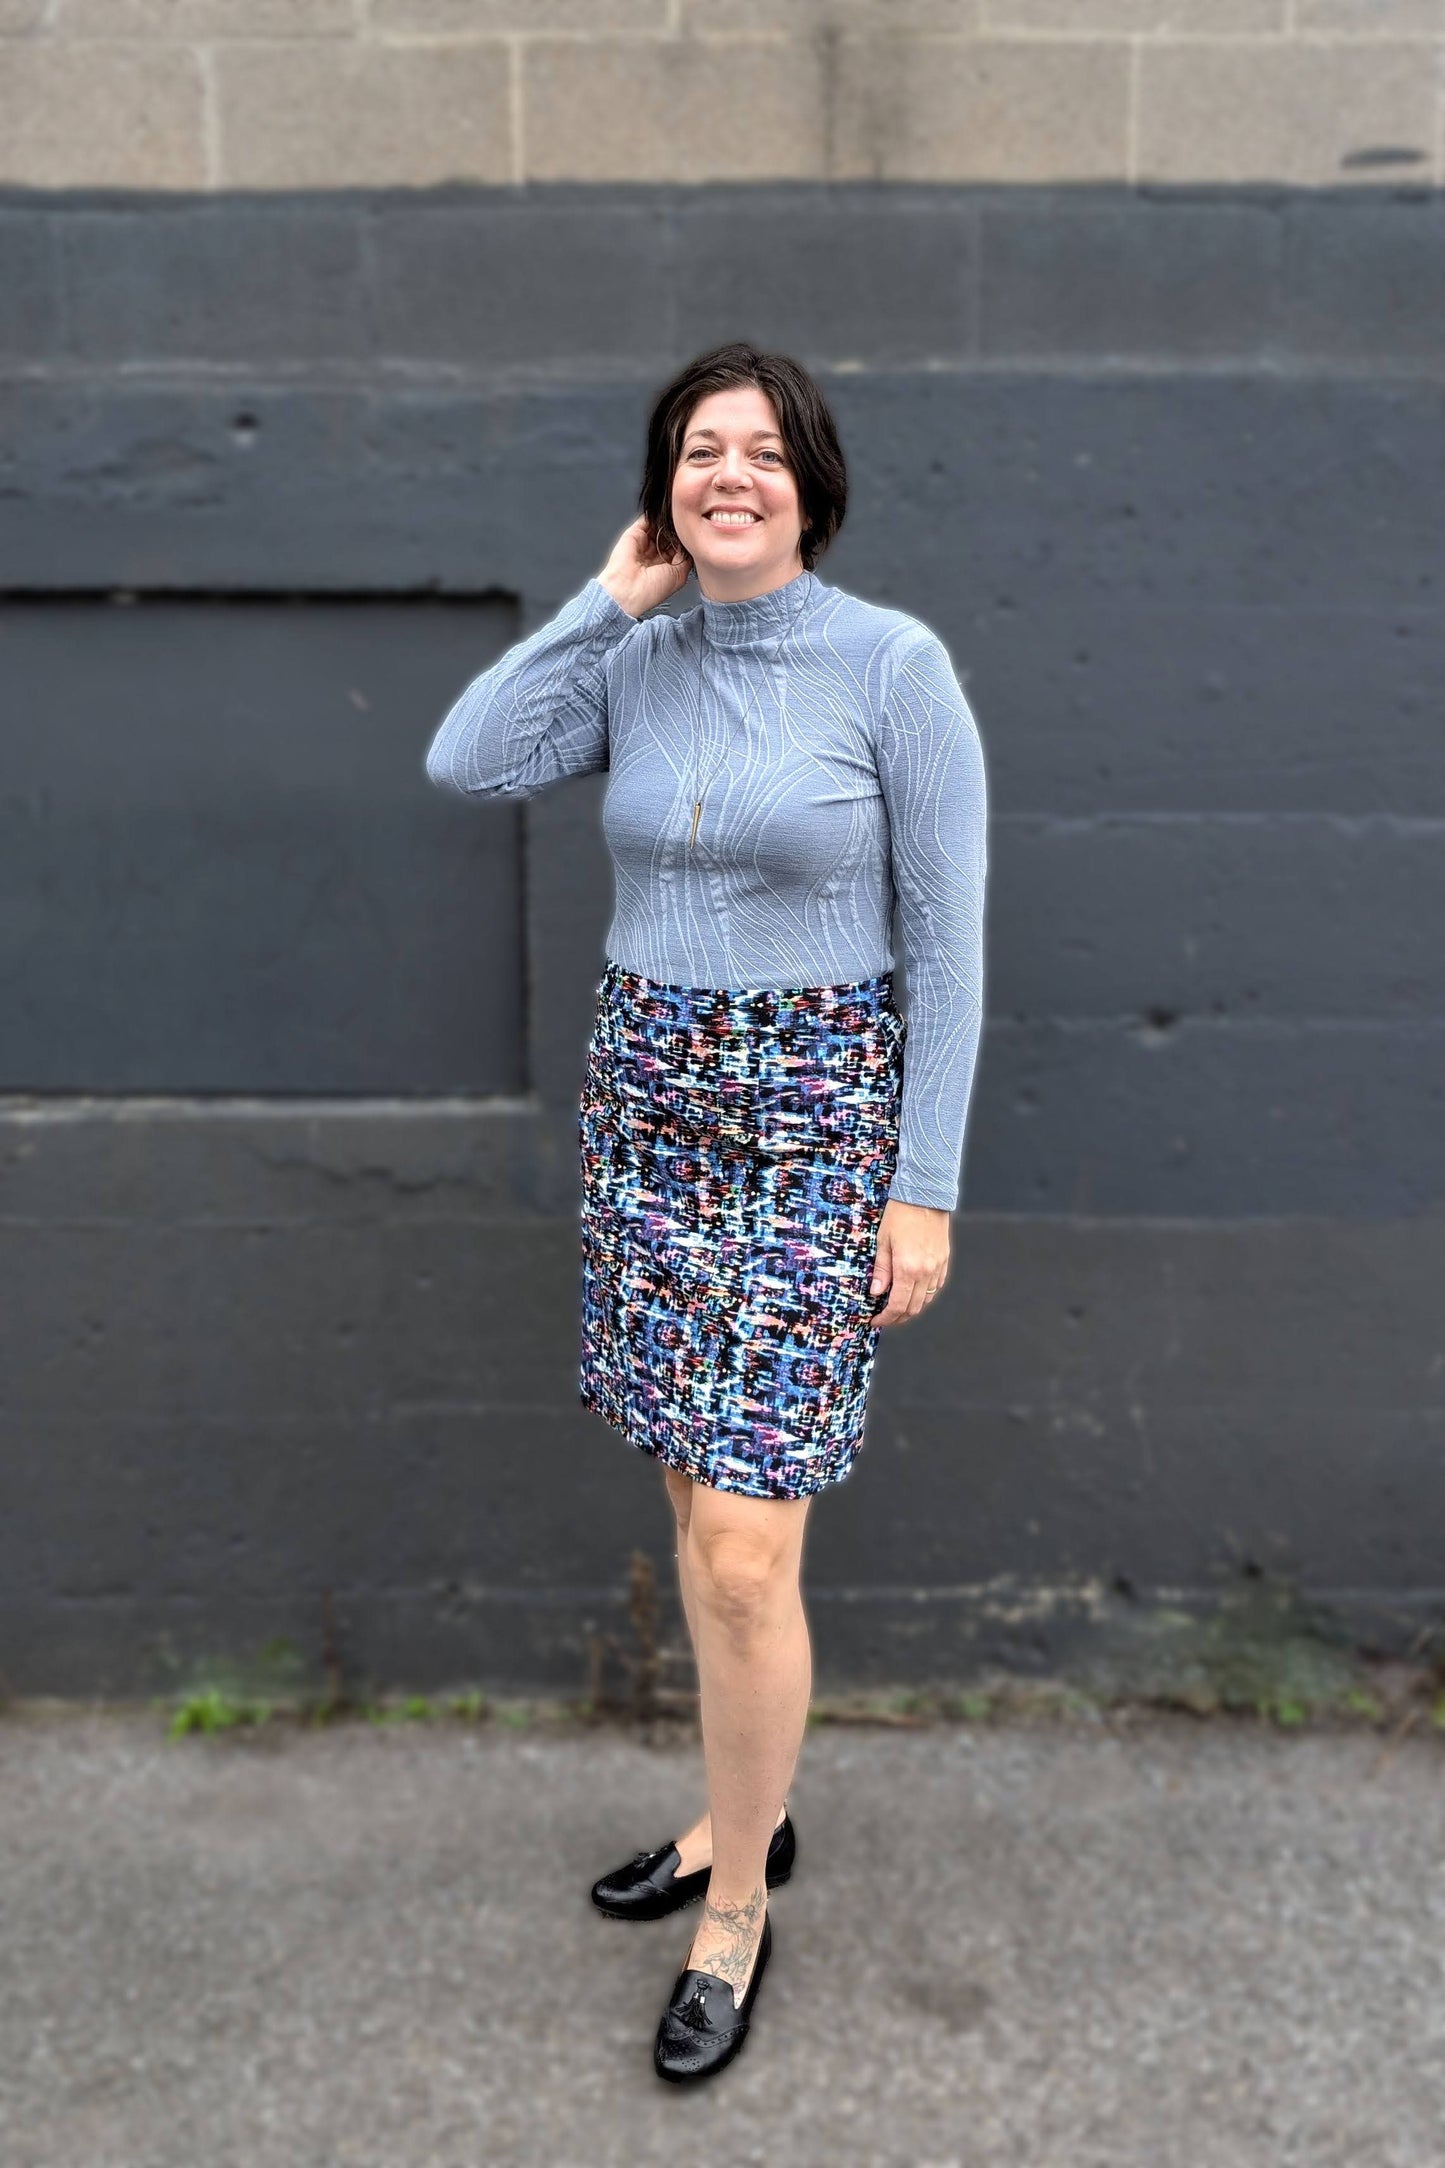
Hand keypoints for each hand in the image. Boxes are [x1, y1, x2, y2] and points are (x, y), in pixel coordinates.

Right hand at [597, 515, 693, 619]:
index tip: (694, 534)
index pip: (679, 547)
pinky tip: (664, 516)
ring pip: (659, 526)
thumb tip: (688, 541)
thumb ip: (686, 556)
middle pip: (670, 535)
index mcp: (666, 567)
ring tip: (677, 519)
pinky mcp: (634, 533)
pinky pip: (647, 519)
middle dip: (679, 529)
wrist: (628, 589)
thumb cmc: (652, 590)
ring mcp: (644, 543)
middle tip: (687, 525)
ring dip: (668, 521)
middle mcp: (655, 555)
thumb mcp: (679, 575)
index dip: (687, 540)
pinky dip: (656, 515)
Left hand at [868, 1199, 949, 1326]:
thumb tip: (877, 1293)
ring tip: (897, 1305)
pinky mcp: (944, 1260)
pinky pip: (936, 1286)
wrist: (925, 1195)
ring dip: (912, 1307)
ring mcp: (938, 1267)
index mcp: (908, 1269)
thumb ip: (881, 1270)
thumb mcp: (883, 1241)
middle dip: (898, 1318)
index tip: (876, 1320)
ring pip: (926, 1299)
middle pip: (914, 1308)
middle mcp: (926, 1272)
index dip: (886, 1318)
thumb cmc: (900, 1214)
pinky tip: (913, 1290)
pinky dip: (924, 1294)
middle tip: (885, 1317)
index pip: (898, 1305)